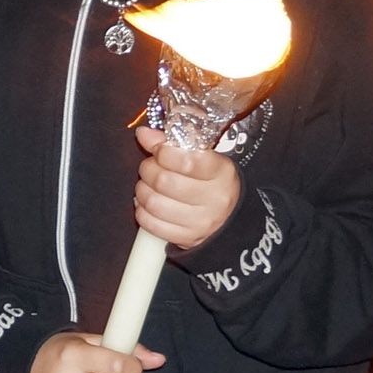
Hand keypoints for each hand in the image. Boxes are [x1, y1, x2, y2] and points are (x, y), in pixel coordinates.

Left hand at [135, 125, 240, 249]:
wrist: (230, 217)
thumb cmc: (211, 181)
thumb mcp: (202, 157)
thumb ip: (172, 143)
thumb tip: (144, 134)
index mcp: (221, 172)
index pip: (186, 161)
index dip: (164, 152)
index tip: (159, 150)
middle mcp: (215, 199)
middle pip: (164, 181)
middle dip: (148, 169)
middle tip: (150, 166)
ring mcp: (201, 222)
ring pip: (154, 202)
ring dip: (142, 190)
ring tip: (147, 185)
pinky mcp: (187, 238)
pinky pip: (150, 224)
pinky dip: (142, 211)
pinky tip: (148, 203)